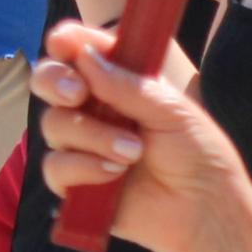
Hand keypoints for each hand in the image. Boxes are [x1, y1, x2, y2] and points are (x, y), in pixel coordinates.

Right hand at [31, 20, 250, 251]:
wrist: (204, 209)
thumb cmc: (198, 154)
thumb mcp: (171, 110)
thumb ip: (128, 84)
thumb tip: (85, 56)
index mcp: (118, 81)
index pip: (80, 50)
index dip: (67, 42)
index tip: (65, 43)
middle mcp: (93, 108)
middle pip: (47, 80)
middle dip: (54, 81)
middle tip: (77, 92)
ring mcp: (81, 144)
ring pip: (54, 124)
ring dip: (91, 135)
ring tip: (132, 152)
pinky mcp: (74, 181)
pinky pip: (56, 166)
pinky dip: (84, 167)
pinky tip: (114, 174)